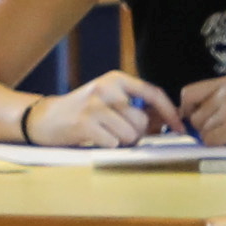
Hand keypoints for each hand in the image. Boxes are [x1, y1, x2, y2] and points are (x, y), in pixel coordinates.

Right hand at [28, 72, 181, 147]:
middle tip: (119, 133)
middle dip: (137, 134)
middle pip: (142, 121)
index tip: (180, 128)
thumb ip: (136, 108)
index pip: (153, 93)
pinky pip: (114, 143)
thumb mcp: (110, 101)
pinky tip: (95, 138)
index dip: (170, 112)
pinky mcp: (85, 122)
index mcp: (117, 79)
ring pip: (130, 134)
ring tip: (106, 134)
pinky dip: (108, 145)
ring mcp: (95, 104)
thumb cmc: (83, 112)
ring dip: (122, 141)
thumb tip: (168, 121)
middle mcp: (107, 88)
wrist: (45, 118)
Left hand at [176, 75, 225, 144]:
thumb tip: (199, 113)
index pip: (189, 93)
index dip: (186, 109)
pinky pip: (211, 141)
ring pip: (202, 131)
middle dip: (202, 127)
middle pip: (194, 116)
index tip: (193, 118)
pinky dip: (218, 145)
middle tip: (220, 131)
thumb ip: (223, 96)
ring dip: (212, 137)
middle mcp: (224, 93)